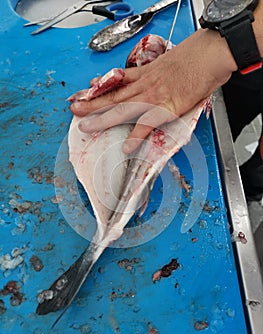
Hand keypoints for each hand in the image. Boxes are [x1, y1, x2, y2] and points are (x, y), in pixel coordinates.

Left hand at [70, 29, 236, 152]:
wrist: (210, 54)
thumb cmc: (195, 57)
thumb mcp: (170, 61)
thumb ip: (159, 72)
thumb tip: (158, 78)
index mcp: (147, 73)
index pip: (118, 81)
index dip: (101, 86)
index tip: (88, 89)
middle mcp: (145, 85)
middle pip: (114, 95)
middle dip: (92, 103)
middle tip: (75, 109)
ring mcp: (154, 96)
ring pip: (122, 109)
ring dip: (103, 118)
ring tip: (86, 126)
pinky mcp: (166, 108)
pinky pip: (147, 124)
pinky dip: (136, 136)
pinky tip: (127, 146)